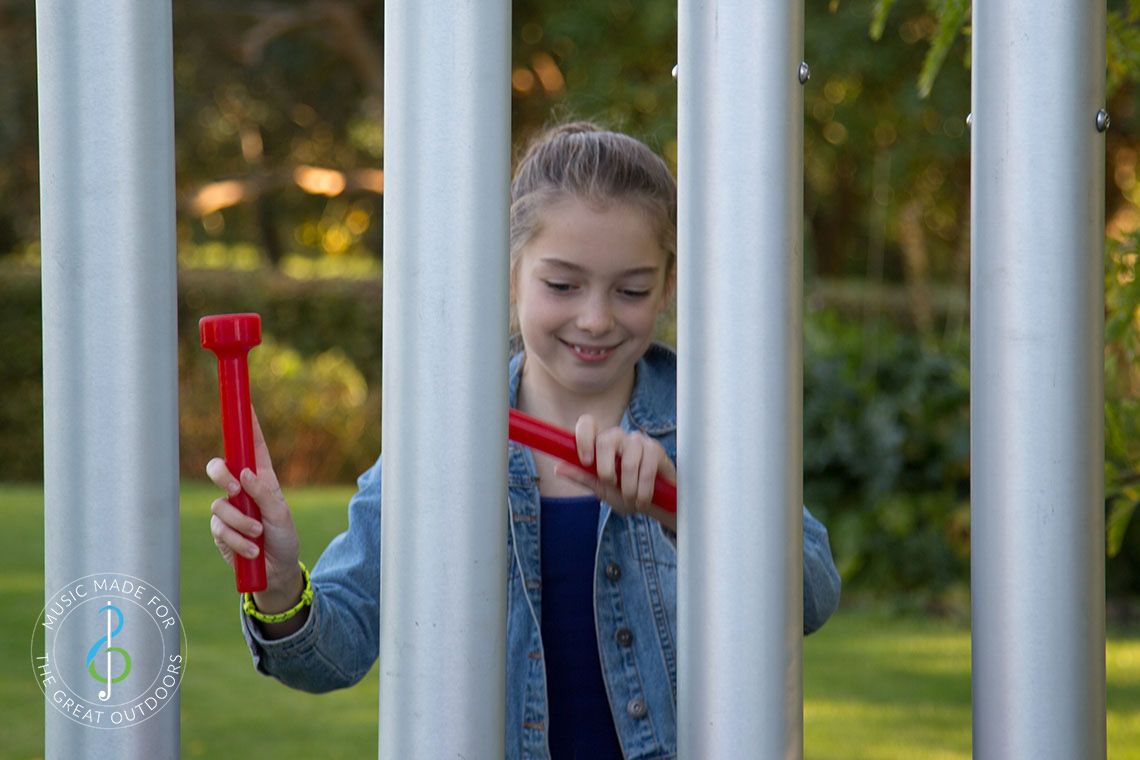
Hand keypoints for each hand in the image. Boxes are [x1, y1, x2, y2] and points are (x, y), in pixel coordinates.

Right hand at [206, 408, 302, 611]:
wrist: (276, 572)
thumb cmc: (284, 538)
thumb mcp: (281, 515)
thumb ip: (264, 494)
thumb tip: (245, 474)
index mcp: (261, 478)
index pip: (252, 447)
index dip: (247, 425)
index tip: (243, 404)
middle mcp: (242, 489)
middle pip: (219, 467)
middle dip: (221, 475)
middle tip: (235, 490)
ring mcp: (228, 509)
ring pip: (219, 504)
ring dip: (241, 523)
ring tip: (259, 534)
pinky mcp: (219, 530)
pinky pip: (219, 528)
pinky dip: (237, 540)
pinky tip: (252, 550)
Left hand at [554, 414, 677, 530]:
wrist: (655, 504)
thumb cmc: (626, 494)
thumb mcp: (601, 489)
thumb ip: (582, 476)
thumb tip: (558, 468)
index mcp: (600, 443)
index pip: (588, 424)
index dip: (584, 437)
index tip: (586, 461)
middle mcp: (618, 437)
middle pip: (607, 440)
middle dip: (606, 470)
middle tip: (611, 486)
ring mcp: (638, 441)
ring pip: (628, 461)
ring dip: (629, 489)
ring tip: (631, 499)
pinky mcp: (656, 450)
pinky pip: (647, 469)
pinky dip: (643, 491)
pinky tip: (643, 499)